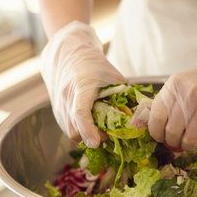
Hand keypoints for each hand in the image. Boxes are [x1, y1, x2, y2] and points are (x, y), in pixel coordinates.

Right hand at [41, 21, 123, 147]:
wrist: (67, 54)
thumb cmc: (94, 64)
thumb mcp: (113, 76)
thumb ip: (125, 96)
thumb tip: (140, 117)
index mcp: (81, 86)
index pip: (80, 112)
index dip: (88, 129)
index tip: (96, 143)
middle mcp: (66, 97)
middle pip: (74, 128)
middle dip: (91, 137)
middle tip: (108, 136)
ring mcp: (59, 105)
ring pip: (69, 131)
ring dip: (84, 137)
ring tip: (99, 132)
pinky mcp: (57, 111)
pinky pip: (67, 128)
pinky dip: (79, 132)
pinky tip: (90, 128)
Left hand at [148, 26, 196, 151]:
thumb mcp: (179, 83)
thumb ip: (166, 101)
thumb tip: (153, 127)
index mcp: (173, 87)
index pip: (157, 118)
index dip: (156, 133)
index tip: (159, 136)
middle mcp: (188, 95)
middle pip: (172, 132)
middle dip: (171, 141)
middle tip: (175, 141)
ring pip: (189, 139)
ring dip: (187, 146)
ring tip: (188, 142)